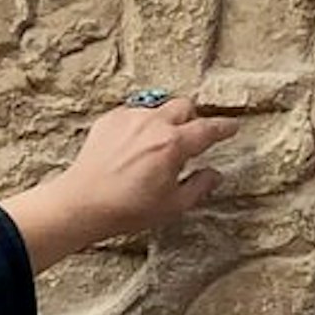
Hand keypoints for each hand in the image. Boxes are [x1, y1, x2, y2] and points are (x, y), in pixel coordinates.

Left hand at [0, 97, 241, 264]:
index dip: (224, 127)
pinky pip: (134, 113)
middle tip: (191, 137)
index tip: (232, 126)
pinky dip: (140, 125)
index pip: (208, 129)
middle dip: (192, 118)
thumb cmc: (127, 209)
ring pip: (158, 108)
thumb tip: (213, 174)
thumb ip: (199, 186)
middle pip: (184, 106)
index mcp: (173, 144)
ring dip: (165, 121)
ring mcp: (129, 118)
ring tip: (157, 145)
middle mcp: (153, 124)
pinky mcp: (110, 120)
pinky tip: (134, 146)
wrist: (82, 203)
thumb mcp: (172, 205)